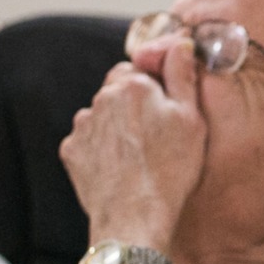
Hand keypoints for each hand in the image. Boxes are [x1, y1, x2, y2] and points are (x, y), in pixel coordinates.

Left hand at [59, 38, 206, 249]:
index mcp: (132, 85)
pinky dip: (99, 151)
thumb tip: (180, 44)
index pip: (137, 71)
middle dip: (131, 106)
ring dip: (114, 128)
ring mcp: (83, 127)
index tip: (164, 112)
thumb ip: (183, 75)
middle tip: (153, 137)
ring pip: (100, 116)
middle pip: (116, 92)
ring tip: (136, 158)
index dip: (153, 90)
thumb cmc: (170, 172)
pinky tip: (118, 169)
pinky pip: (86, 142)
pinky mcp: (71, 152)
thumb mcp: (192, 120)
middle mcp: (101, 99)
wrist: (135, 219)